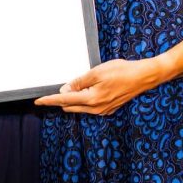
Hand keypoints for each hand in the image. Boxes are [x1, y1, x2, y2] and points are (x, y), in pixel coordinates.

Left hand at [34, 58, 166, 114]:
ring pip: (80, 107)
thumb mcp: (96, 72)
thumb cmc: (122, 71)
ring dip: (73, 99)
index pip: (64, 100)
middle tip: (50, 93)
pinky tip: (86, 91)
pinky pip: (90, 107)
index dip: (49, 100)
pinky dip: (83, 100)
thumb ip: (79, 82)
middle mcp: (96, 109)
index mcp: (91, 99)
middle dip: (60, 100)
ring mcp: (103, 110)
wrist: (144, 77)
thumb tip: (65, 90)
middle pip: (70, 106)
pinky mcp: (109, 108)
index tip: (38, 101)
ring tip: (72, 88)